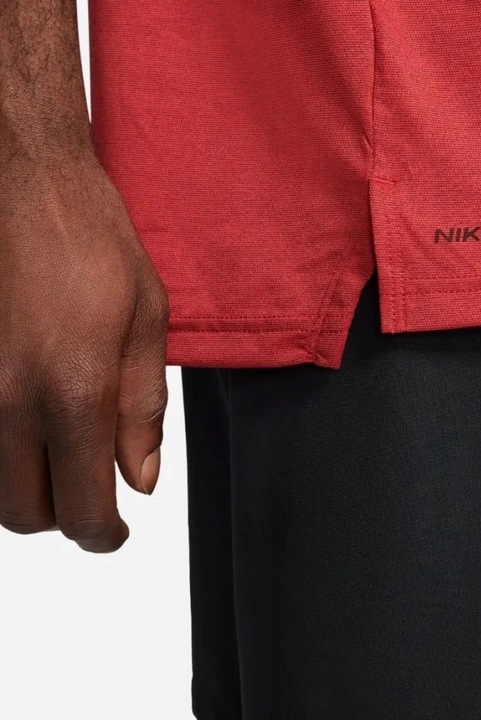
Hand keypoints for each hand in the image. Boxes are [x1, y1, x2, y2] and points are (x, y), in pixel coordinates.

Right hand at [0, 151, 168, 552]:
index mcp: (72, 392)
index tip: (117, 531)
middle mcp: (7, 401)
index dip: (104, 535)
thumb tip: (141, 478)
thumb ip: (142, 410)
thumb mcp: (147, 322)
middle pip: (26, 515)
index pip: (82, 509)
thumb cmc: (91, 239)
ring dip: (30, 491)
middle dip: (67, 517)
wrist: (21, 180)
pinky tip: (29, 423)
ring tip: (64, 458)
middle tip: (95, 492)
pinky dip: (1, 453)